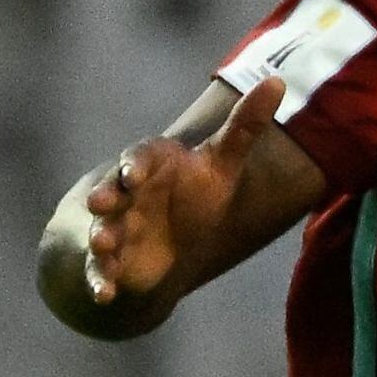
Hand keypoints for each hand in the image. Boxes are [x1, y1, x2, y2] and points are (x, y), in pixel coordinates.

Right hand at [72, 77, 286, 320]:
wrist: (173, 233)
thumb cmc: (197, 190)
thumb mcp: (224, 161)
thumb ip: (246, 126)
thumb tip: (278, 81)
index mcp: (149, 164)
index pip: (138, 158)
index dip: (135, 165)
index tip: (134, 173)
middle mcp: (125, 194)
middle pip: (110, 192)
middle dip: (104, 197)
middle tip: (99, 202)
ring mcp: (116, 226)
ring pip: (103, 231)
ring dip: (101, 239)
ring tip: (102, 245)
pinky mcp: (114, 260)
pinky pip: (103, 271)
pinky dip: (100, 282)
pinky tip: (105, 295)